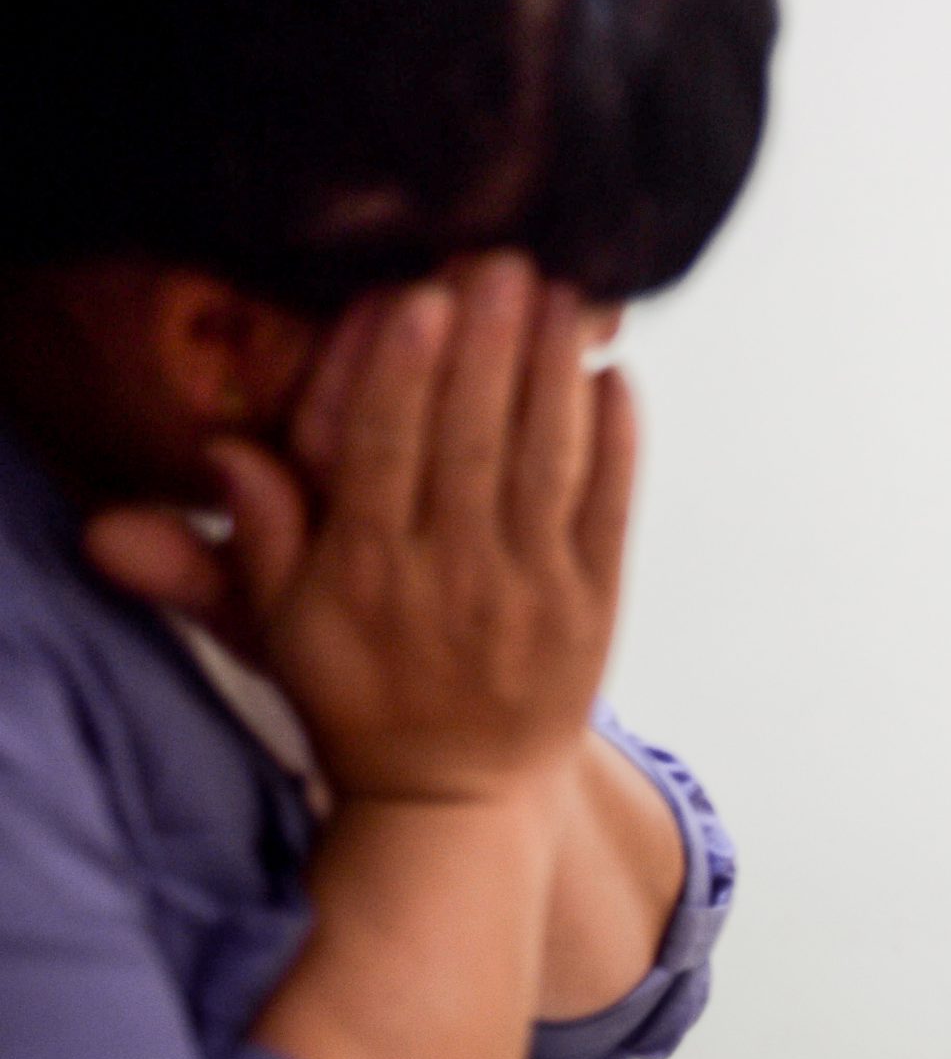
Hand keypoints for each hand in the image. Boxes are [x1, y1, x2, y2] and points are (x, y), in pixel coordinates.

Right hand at [94, 256, 634, 804]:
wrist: (455, 798)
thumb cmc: (360, 700)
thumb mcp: (282, 629)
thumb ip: (260, 538)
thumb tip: (227, 451)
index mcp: (367, 574)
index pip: (384, 456)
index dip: (403, 376)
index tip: (419, 299)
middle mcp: (453, 578)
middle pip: (472, 443)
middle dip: (490, 346)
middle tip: (504, 259)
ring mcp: (532, 593)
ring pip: (547, 465)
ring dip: (556, 372)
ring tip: (564, 293)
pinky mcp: (594, 608)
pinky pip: (610, 514)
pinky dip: (616, 445)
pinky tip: (615, 377)